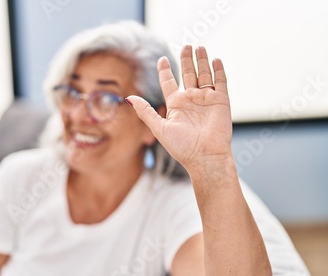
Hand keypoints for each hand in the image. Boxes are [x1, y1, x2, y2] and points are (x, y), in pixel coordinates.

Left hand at [127, 45, 232, 172]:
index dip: (165, 71)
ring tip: (199, 46)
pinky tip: (215, 59)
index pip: (169, 82)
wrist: (205, 157)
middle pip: (188, 74)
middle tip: (186, 45)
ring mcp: (206, 99)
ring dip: (202, 61)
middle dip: (187, 60)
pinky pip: (220, 82)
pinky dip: (218, 70)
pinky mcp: (221, 101)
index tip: (162, 59)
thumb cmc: (181, 147)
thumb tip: (128, 98)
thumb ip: (145, 111)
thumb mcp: (159, 128)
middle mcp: (191, 100)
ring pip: (204, 75)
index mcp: (176, 105)